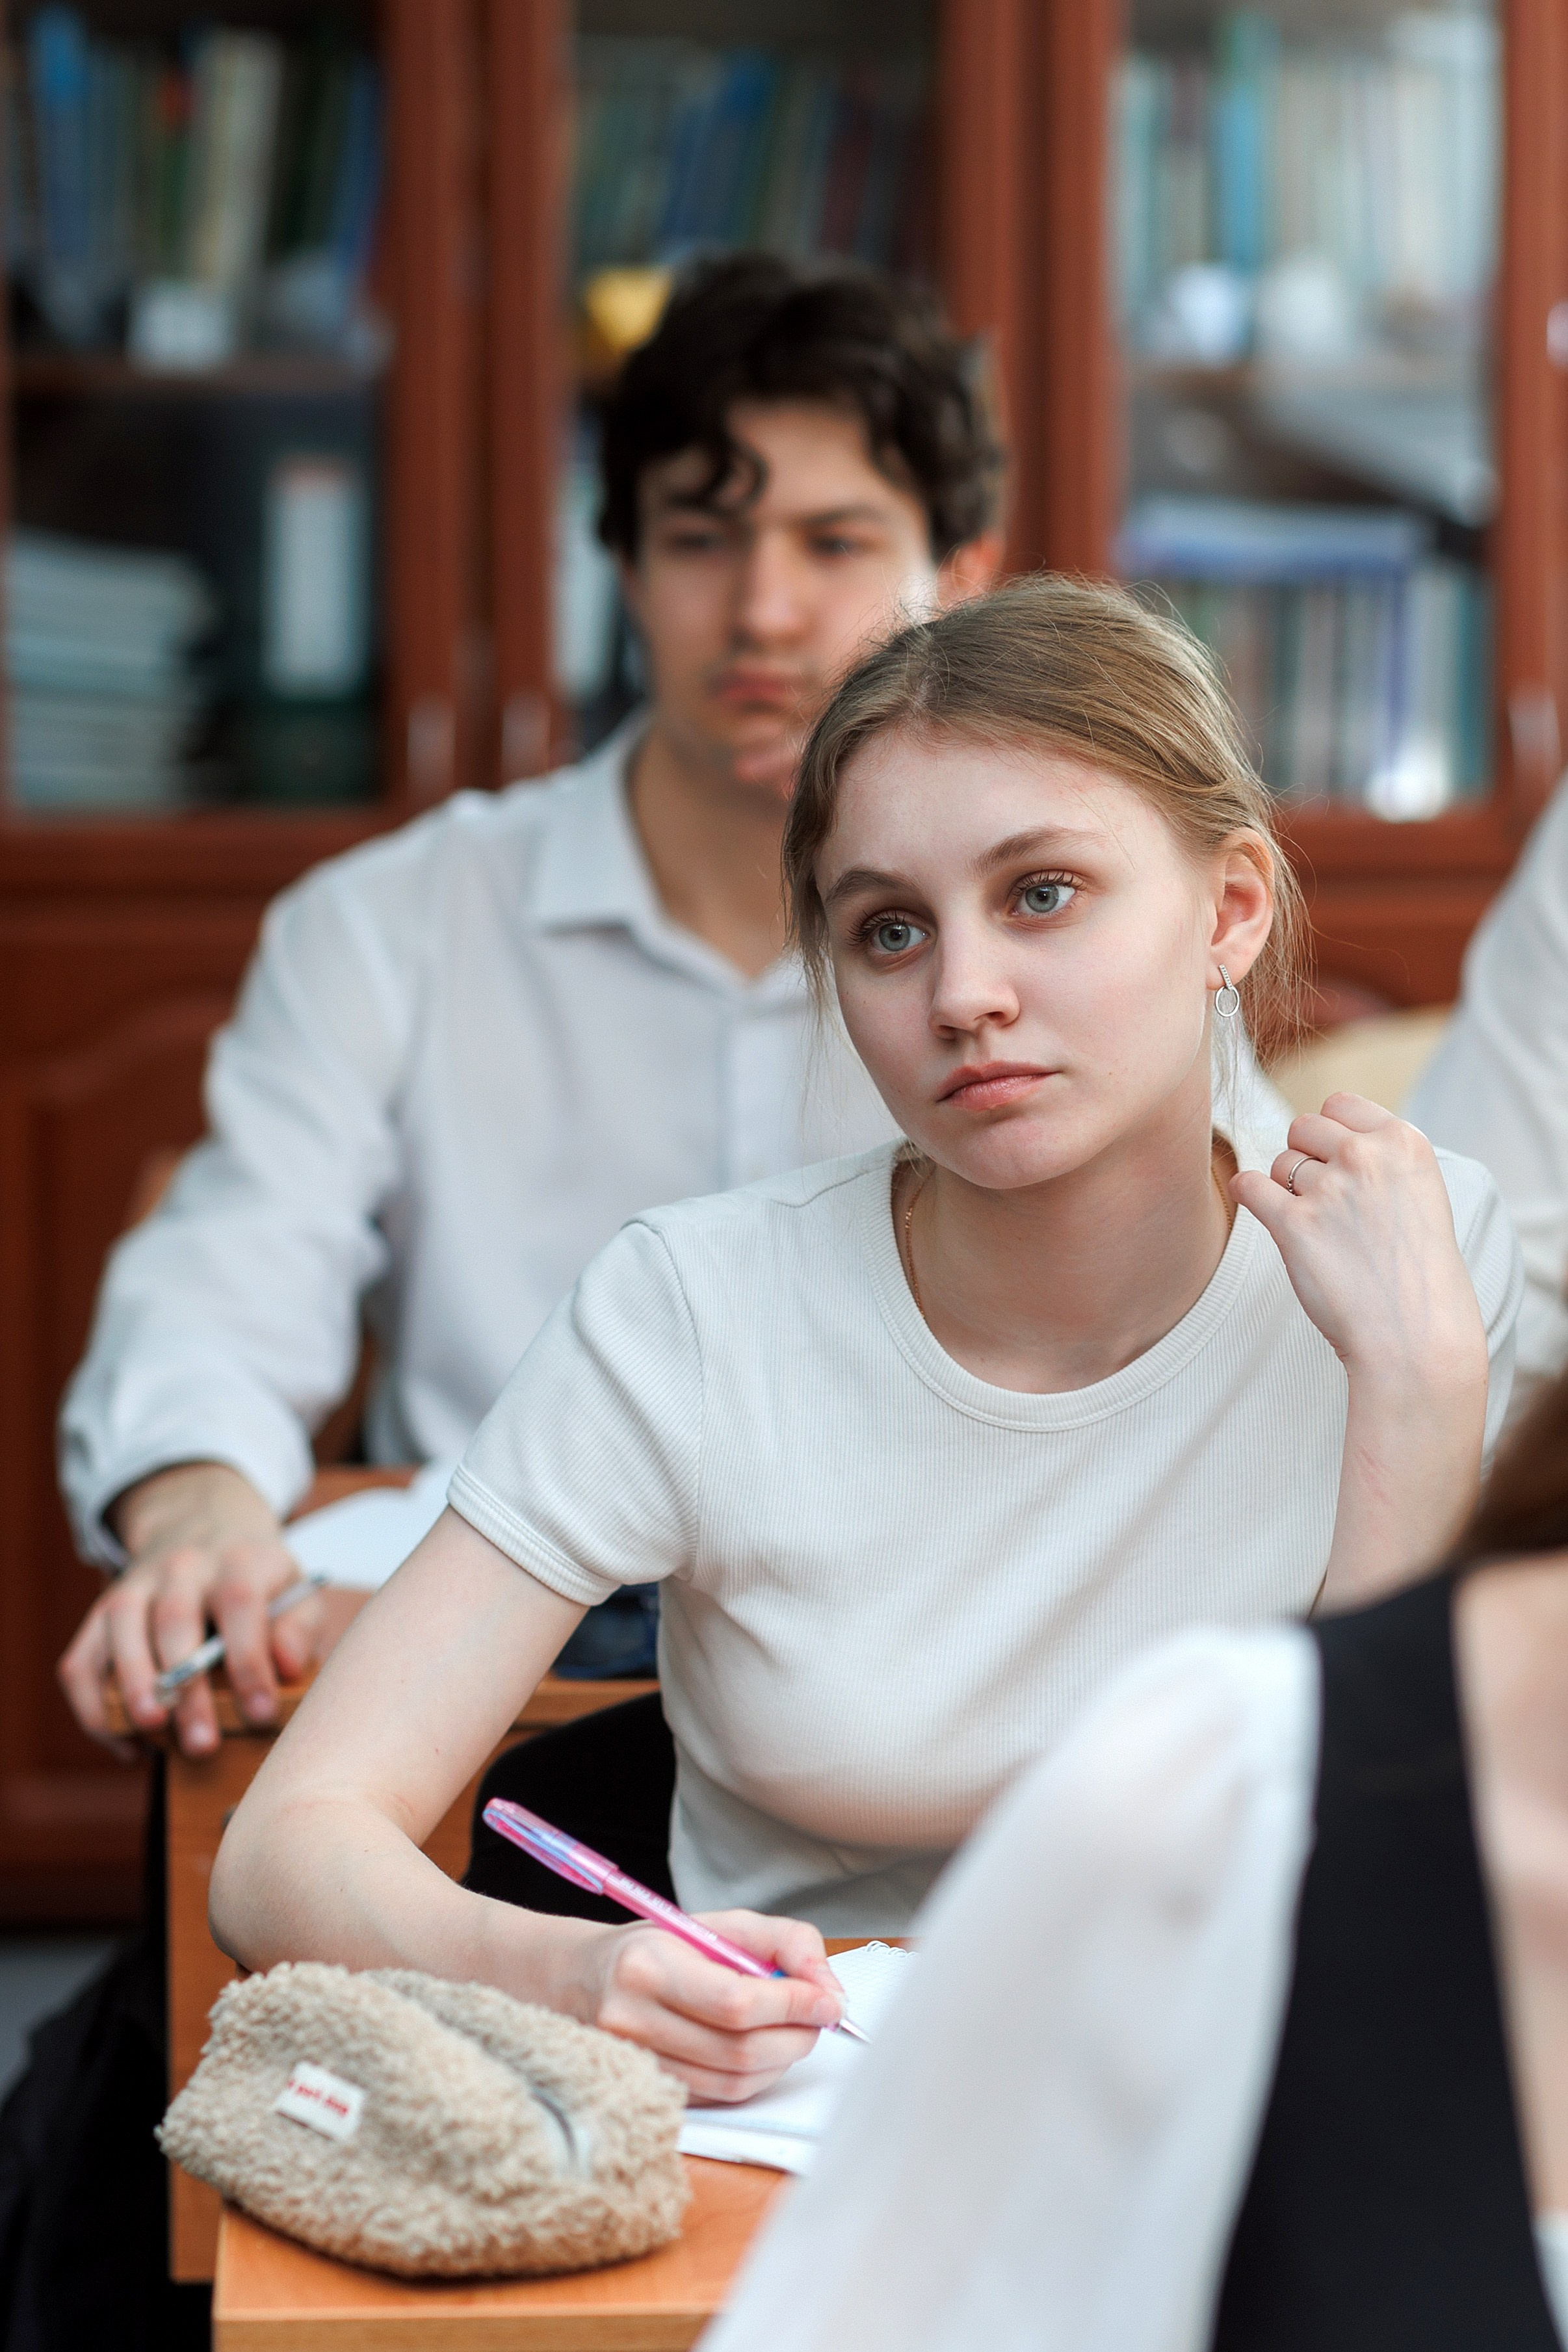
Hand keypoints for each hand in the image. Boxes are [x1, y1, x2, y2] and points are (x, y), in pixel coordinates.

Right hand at [58, 1462, 321, 1759]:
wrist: (202, 1528)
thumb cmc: (258, 1582)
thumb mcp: (295, 1593)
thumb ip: (298, 1629)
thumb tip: (287, 1668)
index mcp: (238, 1561)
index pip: (241, 1602)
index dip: (250, 1660)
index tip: (261, 1712)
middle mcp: (182, 1567)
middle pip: (175, 1621)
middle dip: (187, 1690)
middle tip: (203, 1744)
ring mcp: (134, 1587)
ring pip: (121, 1631)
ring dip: (133, 1689)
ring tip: (154, 1735)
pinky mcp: (100, 1615)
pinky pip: (81, 1661)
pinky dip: (94, 1708)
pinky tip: (129, 1745)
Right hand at [556, 1908, 845, 2102]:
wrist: (584, 1979)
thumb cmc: (659, 1946)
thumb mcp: (719, 1922)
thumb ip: (783, 1942)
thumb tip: (827, 1987)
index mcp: (647, 1966)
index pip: (735, 2002)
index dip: (792, 2005)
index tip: (829, 2001)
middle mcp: (633, 2020)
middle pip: (739, 2049)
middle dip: (796, 2035)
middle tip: (820, 2016)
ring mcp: (636, 2063)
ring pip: (733, 2082)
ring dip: (781, 2059)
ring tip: (792, 2029)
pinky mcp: (649, 2090)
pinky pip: (719, 2096)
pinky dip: (754, 2075)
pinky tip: (761, 2047)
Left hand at [1231, 1093, 1486, 1385]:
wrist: (1417, 1336)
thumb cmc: (1418, 1274)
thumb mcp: (1420, 1194)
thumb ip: (1381, 1160)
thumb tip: (1328, 1139)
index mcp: (1404, 1142)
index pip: (1340, 1103)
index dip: (1330, 1133)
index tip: (1337, 1163)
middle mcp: (1366, 1155)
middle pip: (1302, 1126)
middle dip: (1305, 1157)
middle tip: (1323, 1199)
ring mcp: (1329, 1188)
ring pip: (1279, 1161)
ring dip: (1286, 1187)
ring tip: (1318, 1227)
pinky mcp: (1294, 1224)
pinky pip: (1248, 1186)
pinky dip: (1249, 1195)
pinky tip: (1264, 1210)